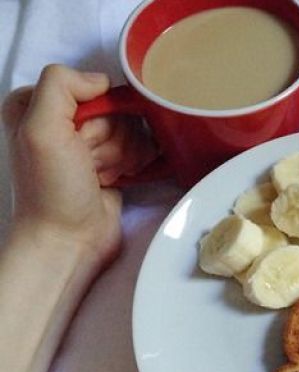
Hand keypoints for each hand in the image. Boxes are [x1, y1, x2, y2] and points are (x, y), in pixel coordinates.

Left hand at [1, 64, 155, 269]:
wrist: (69, 241)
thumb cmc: (52, 191)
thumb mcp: (40, 129)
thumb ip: (60, 85)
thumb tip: (101, 80)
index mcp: (35, 105)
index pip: (87, 86)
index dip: (93, 112)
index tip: (81, 138)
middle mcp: (61, 121)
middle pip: (112, 108)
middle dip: (110, 136)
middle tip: (90, 161)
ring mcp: (88, 143)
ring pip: (129, 127)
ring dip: (122, 153)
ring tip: (101, 175)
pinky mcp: (111, 162)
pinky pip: (139, 146)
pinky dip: (132, 162)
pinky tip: (115, 178)